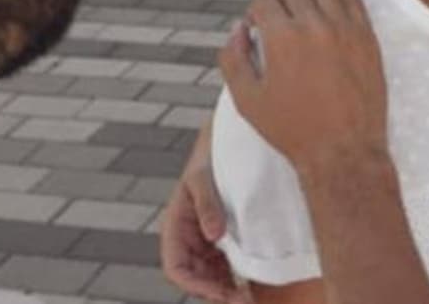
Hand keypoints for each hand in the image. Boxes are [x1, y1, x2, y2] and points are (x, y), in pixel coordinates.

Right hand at [161, 133, 248, 303]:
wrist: (228, 140)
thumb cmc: (210, 157)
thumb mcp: (203, 177)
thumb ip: (208, 205)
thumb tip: (214, 236)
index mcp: (176, 225)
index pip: (176, 267)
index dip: (195, 285)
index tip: (220, 293)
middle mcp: (189, 237)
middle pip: (195, 277)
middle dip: (215, 293)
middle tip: (243, 301)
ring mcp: (206, 239)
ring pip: (210, 275)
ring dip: (225, 289)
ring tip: (249, 299)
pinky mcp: (223, 237)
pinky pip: (225, 264)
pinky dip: (235, 276)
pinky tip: (252, 284)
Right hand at [218, 0, 387, 174]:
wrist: (343, 150)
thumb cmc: (291, 129)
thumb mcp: (246, 100)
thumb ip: (233, 59)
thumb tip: (238, 28)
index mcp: (283, 38)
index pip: (264, 1)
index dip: (254, 12)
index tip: (255, 27)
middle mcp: (316, 26)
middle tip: (275, 18)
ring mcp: (346, 28)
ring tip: (300, 8)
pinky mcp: (368, 35)